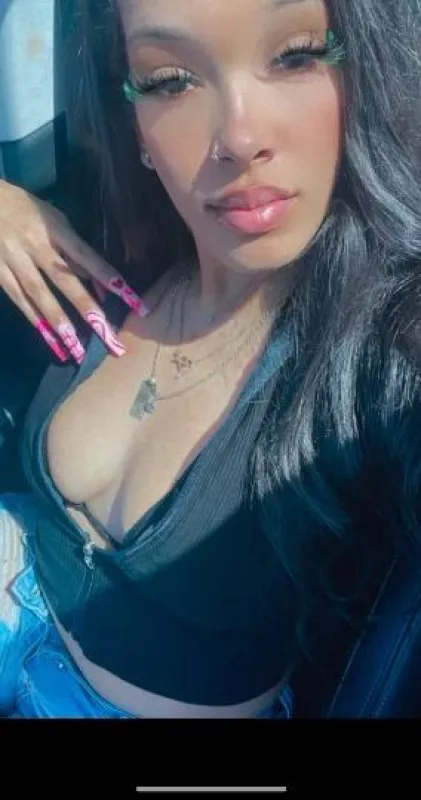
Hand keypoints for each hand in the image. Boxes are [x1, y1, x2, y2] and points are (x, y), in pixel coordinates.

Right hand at [0, 180, 148, 362]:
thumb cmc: (24, 209)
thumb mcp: (54, 219)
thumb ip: (76, 251)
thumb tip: (100, 284)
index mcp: (55, 227)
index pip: (88, 256)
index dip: (110, 279)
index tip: (134, 302)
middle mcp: (35, 244)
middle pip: (65, 280)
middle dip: (88, 309)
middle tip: (109, 337)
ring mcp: (14, 259)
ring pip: (39, 294)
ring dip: (60, 323)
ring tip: (77, 350)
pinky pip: (19, 300)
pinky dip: (36, 321)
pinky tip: (52, 342)